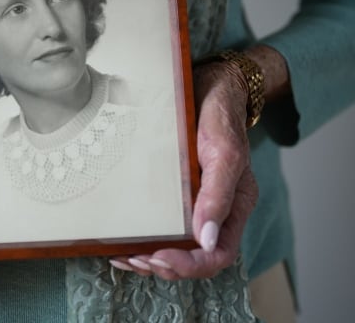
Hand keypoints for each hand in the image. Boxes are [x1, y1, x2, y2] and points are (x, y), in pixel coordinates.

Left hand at [110, 58, 258, 278]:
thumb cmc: (219, 116)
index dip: (190, 266)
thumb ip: (218, 196)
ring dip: (148, 258)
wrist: (207, 87)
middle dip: (163, 266)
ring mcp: (192, 203)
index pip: (218, 255)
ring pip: (174, 247)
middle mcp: (214, 211)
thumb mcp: (224, 152)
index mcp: (234, 207)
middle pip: (193, 257)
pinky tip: (121, 243)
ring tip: (123, 258)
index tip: (160, 258)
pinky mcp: (173, 193)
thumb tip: (206, 241)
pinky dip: (141, 240)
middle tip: (134, 260)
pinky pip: (160, 226)